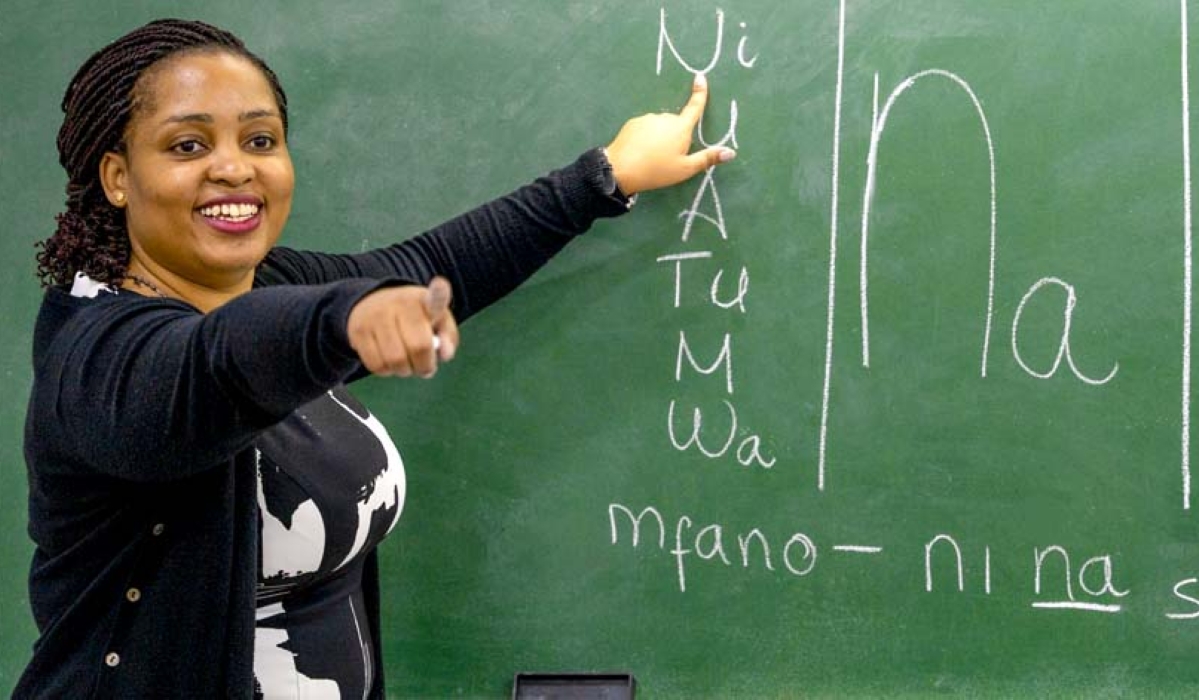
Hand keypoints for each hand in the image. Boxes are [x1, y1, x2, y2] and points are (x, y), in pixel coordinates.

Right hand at [346, 277, 458, 377]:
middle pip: (418, 347)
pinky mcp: (359, 330)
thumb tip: (445, 354)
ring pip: (396, 360)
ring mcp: (376, 315)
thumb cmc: (414, 319)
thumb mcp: (437, 321)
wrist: (371, 304)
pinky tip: (389, 362)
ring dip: (405, 371)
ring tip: (406, 364)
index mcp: (423, 299)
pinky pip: (376, 365)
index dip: (439, 292)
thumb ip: (447, 337)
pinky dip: (387, 371)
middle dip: (425, 366)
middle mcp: (399, 303)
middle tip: (425, 368)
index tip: (441, 285)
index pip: (434, 297)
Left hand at [603, 73, 736, 195]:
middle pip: (676, 123)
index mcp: (681, 128)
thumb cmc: (657, 170)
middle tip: (668, 158)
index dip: (700, 93)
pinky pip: (645, 128)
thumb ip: (707, 158)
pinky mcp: (633, 123)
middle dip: (675, 135)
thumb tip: (731, 152)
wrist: (621, 169)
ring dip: (659, 137)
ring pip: (659, 126)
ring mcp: (647, 119)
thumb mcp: (685, 169)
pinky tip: (640, 152)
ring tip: (652, 158)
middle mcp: (665, 118)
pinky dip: (646, 138)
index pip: (694, 107)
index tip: (700, 77)